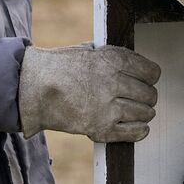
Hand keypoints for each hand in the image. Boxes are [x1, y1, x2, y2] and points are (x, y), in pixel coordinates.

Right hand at [19, 43, 160, 142]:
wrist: (32, 88)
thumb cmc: (59, 67)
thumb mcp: (90, 51)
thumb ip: (114, 58)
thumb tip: (136, 67)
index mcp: (113, 61)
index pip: (151, 72)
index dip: (151, 77)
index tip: (147, 80)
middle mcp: (113, 83)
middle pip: (149, 94)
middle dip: (147, 97)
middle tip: (140, 98)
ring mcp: (107, 107)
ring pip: (145, 113)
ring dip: (143, 114)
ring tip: (137, 112)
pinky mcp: (99, 128)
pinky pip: (133, 132)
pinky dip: (140, 131)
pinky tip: (140, 127)